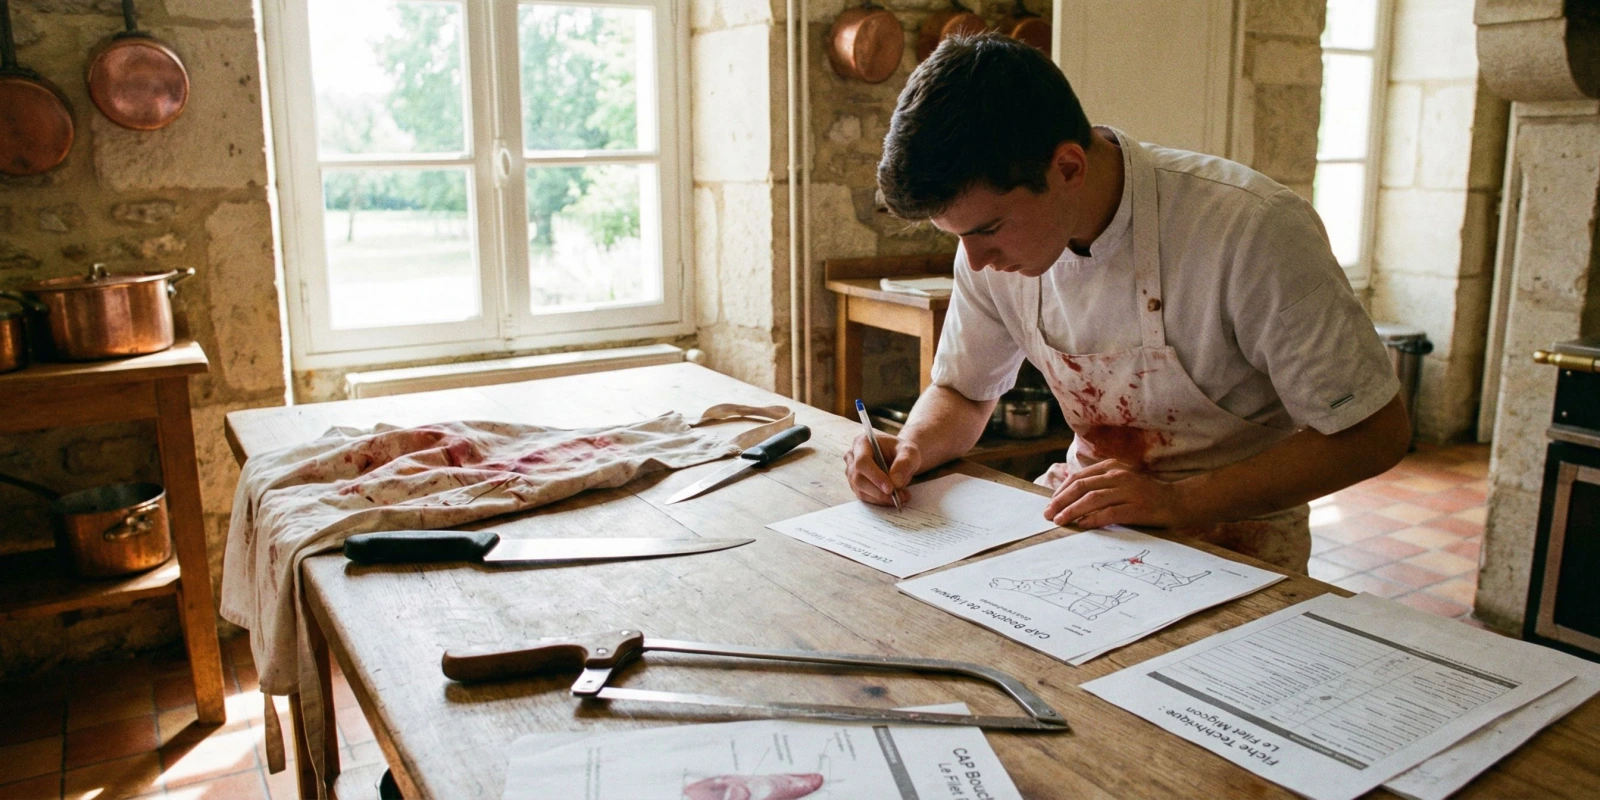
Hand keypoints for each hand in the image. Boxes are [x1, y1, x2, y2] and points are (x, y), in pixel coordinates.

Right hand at [845, 432, 920, 506]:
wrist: (900, 458)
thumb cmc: (903, 452)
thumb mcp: (910, 452)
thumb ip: (904, 463)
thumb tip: (895, 482)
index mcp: (863, 442)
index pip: (862, 461)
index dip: (875, 476)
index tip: (890, 489)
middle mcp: (852, 456)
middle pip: (858, 478)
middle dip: (879, 492)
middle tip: (900, 497)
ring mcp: (851, 471)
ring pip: (861, 490)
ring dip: (881, 498)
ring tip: (902, 497)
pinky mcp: (855, 484)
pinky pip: (864, 496)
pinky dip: (880, 500)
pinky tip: (894, 498)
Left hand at [1043, 459, 1193, 528]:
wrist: (1177, 501)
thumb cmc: (1146, 494)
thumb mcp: (1121, 481)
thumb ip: (1100, 483)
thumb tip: (1069, 491)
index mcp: (1112, 467)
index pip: (1079, 476)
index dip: (1061, 490)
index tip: (1051, 503)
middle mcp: (1118, 476)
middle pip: (1082, 486)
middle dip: (1061, 500)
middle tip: (1048, 513)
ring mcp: (1128, 491)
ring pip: (1092, 499)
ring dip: (1072, 510)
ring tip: (1060, 521)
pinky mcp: (1136, 508)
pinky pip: (1109, 513)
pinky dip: (1093, 519)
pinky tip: (1082, 525)